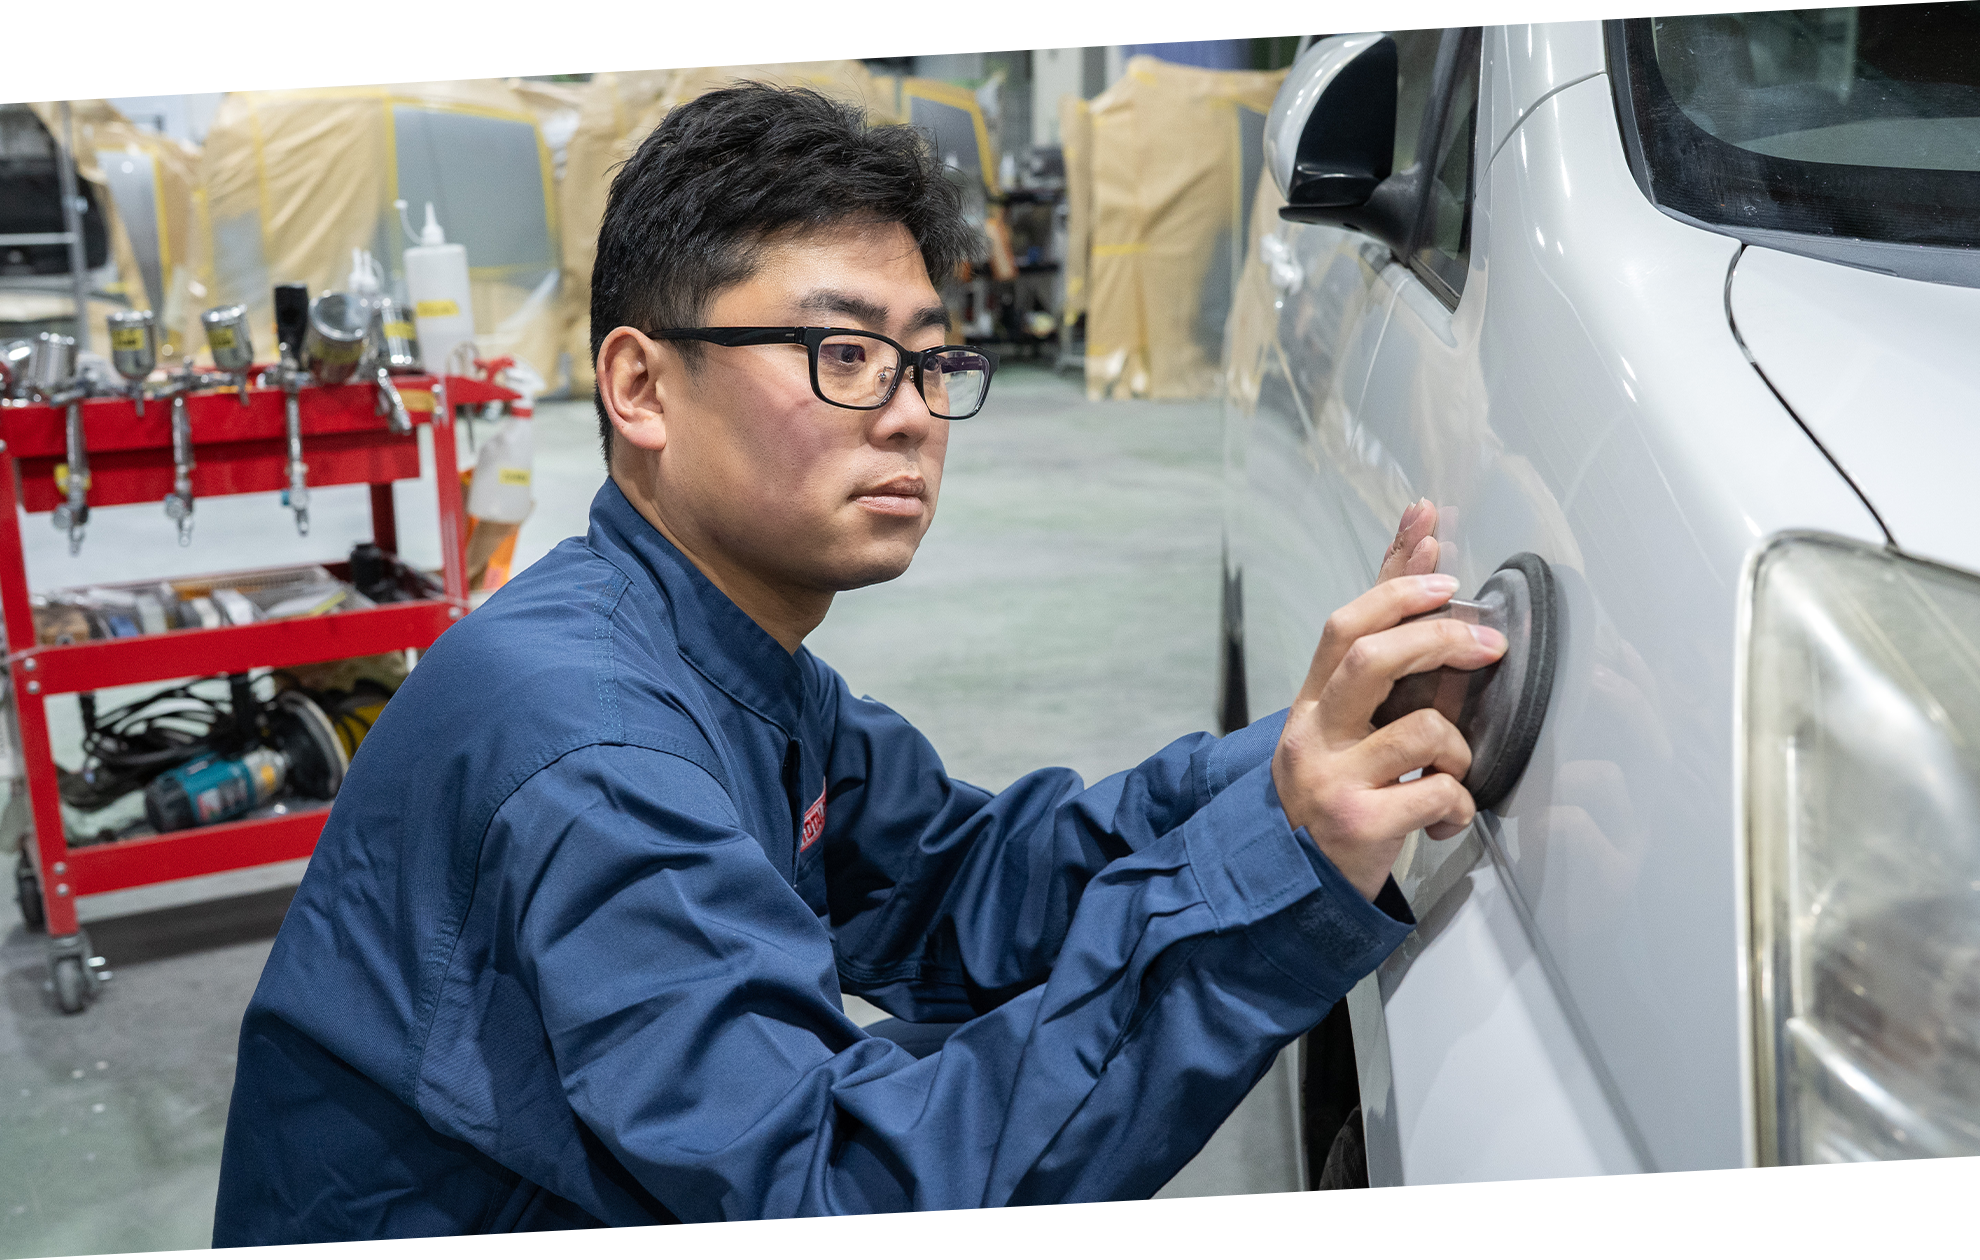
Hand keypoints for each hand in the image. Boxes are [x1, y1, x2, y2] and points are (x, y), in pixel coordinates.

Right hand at [1270, 506, 1506, 899]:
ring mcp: (1333, 779)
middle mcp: (1313, 735)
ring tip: (1454, 769)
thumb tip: (1414, 576)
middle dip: (1438, 636)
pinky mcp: (1359, 824)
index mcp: (1311, 706)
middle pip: (1370, 657)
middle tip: (1488, 642)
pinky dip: (1457, 803)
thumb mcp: (1341, 730)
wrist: (1293, 888)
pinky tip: (1445, 818)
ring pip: (1419, 729)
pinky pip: (1436, 792)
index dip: (1394, 579)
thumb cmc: (1331, 798)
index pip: (1346, 625)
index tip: (1434, 539)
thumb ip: (1377, 669)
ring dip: (1458, 745)